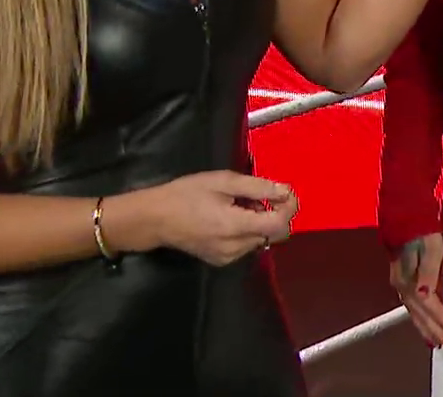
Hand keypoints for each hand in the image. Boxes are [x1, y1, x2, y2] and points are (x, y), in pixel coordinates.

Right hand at [114, 171, 297, 265]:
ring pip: (260, 240)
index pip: (279, 225)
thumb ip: (257, 187)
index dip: (289, 207)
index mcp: (236, 227)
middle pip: (273, 234)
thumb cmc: (186, 194)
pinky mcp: (220, 261)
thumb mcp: (223, 181)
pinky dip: (246, 231)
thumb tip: (285, 191)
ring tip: (237, 204)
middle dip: (273, 213)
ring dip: (259, 222)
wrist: (153, 218)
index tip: (284, 192)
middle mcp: (235, 248)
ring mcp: (227, 258)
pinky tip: (229, 217)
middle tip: (254, 195)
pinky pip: (246, 246)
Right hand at [390, 234, 442, 349]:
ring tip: (437, 343)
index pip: (429, 307)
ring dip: (426, 329)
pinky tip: (423, 323)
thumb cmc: (422, 227)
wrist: (404, 210)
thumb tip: (425, 295)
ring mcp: (399, 282)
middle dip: (435, 332)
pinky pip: (410, 305)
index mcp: (409, 279)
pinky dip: (419, 318)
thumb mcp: (431, 246)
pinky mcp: (401, 278)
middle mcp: (402, 285)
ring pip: (414, 312)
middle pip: (420, 314)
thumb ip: (429, 271)